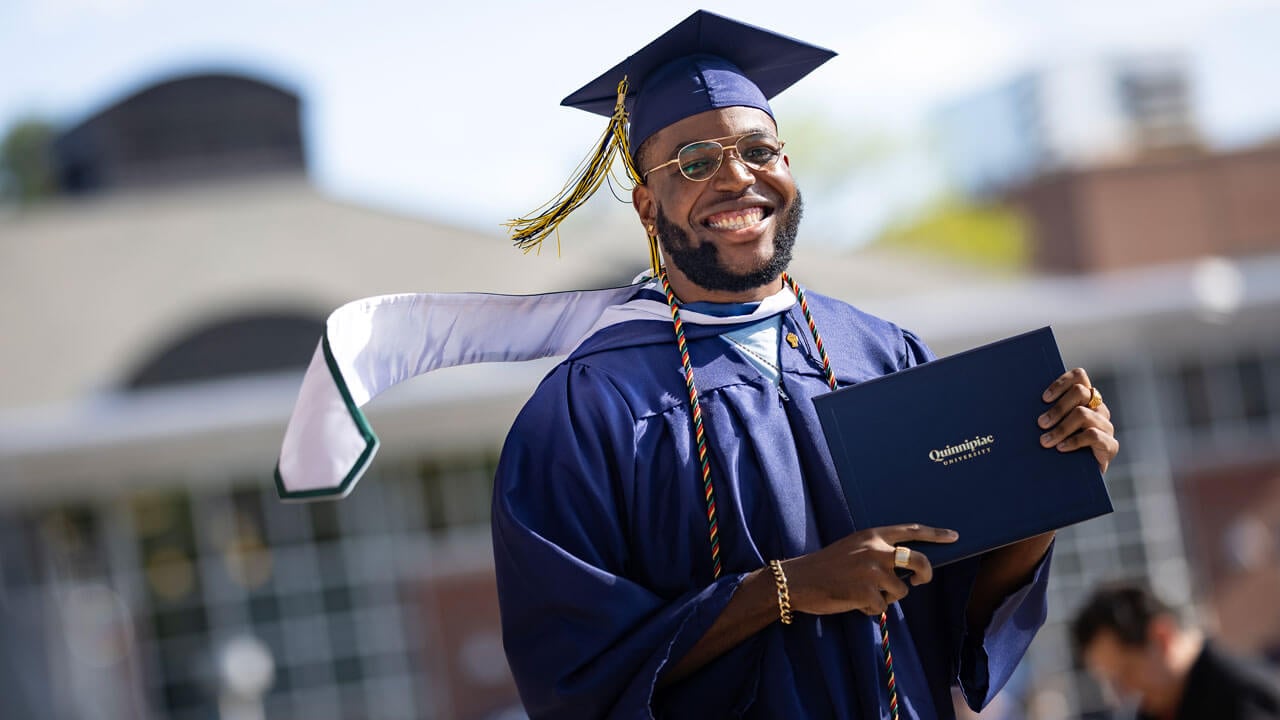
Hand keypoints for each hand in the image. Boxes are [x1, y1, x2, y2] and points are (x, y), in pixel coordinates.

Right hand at [782, 524, 958, 615]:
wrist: (800, 579)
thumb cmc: (826, 565)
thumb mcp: (853, 547)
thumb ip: (877, 551)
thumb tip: (905, 567)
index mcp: (873, 535)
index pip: (911, 531)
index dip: (935, 534)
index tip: (954, 536)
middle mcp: (877, 550)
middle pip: (919, 561)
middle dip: (924, 574)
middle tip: (919, 580)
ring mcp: (873, 572)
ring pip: (901, 591)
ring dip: (885, 597)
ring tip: (862, 592)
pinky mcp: (867, 593)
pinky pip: (882, 606)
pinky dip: (870, 608)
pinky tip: (853, 600)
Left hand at [1038, 367, 1118, 472]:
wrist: (1077, 477)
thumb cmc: (1058, 447)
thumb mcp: (1050, 427)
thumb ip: (1043, 414)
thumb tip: (1014, 404)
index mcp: (1085, 398)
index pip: (1079, 376)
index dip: (1061, 382)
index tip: (1044, 398)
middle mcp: (1098, 408)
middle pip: (1080, 392)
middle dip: (1057, 408)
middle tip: (1040, 423)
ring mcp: (1106, 425)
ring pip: (1083, 414)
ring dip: (1060, 428)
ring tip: (1044, 441)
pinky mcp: (1110, 445)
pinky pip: (1092, 435)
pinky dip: (1073, 441)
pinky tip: (1060, 448)